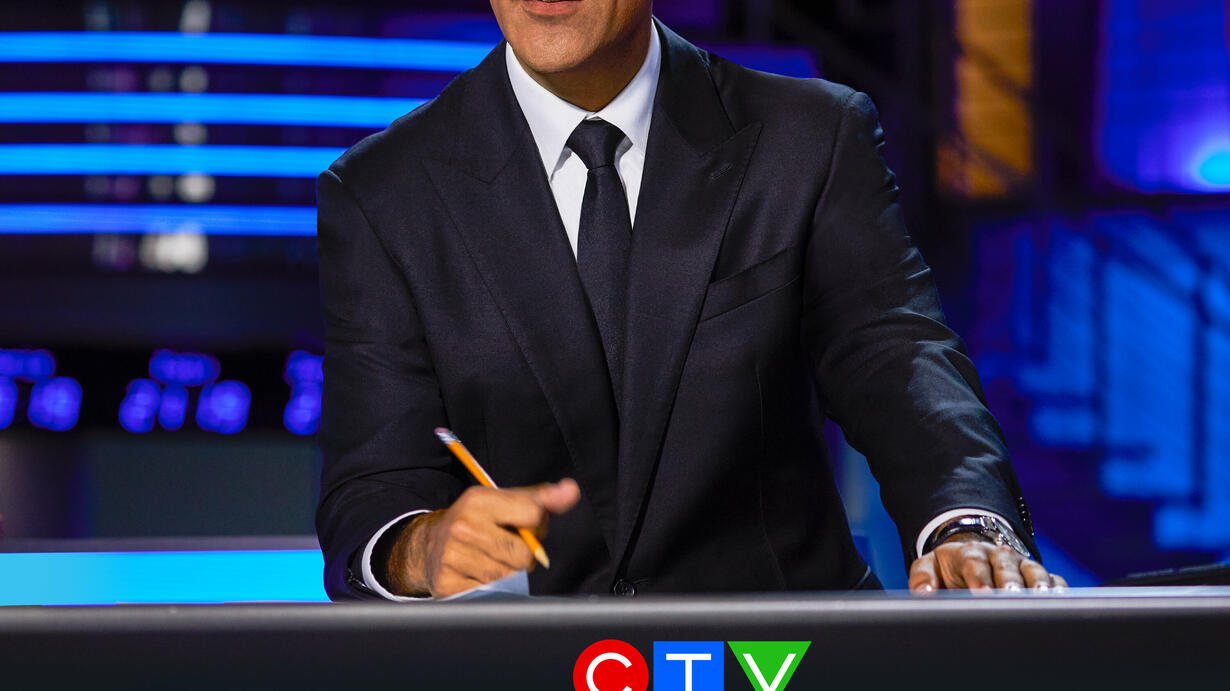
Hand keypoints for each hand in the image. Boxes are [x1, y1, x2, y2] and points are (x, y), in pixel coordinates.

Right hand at [386, 479, 580, 597]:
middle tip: (505, 547)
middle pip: (524, 554)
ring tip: (491, 560)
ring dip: (508, 573)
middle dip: (523, 555)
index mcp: (479, 500)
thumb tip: (571, 491)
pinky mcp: (449, 584)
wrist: (429, 545)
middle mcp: (463, 527)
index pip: (534, 514)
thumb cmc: (477, 521)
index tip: (522, 525)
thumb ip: (542, 498)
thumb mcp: (505, 502)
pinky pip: (492, 594)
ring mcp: (453, 557)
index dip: (536, 525)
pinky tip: (478, 575)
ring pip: (509, 577)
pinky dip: (491, 589)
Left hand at [908, 535, 1067, 592]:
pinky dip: (1059, 590)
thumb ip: (923, 579)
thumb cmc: (949, 569)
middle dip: (1009, 581)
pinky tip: (1063, 603)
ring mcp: (1021, 565)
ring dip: (1038, 584)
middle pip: (1006, 566)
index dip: (978, 578)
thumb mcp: (929, 567)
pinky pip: (1054, 581)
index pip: (974, 563)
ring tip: (1041, 598)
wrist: (971, 557)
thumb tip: (924, 595)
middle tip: (1011, 595)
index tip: (981, 593)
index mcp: (970, 554)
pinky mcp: (1040, 576)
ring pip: (1033, 571)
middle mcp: (999, 556)